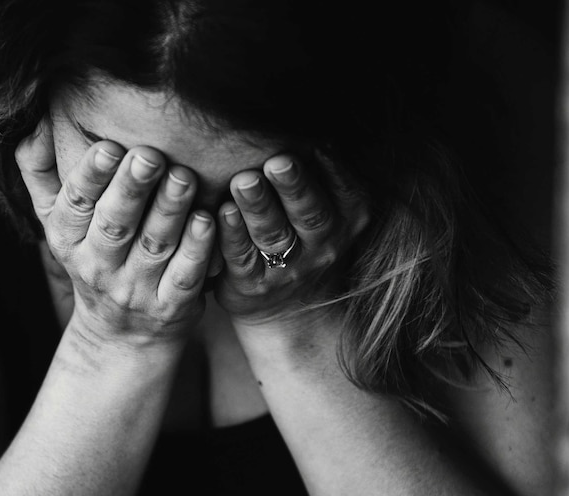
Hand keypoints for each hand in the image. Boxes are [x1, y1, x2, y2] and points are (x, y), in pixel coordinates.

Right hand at [16, 118, 214, 346]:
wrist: (122, 335)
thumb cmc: (94, 258)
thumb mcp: (58, 222)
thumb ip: (42, 173)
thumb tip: (35, 121)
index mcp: (67, 239)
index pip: (76, 204)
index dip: (91, 176)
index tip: (109, 146)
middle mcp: (98, 266)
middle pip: (116, 224)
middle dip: (132, 188)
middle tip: (151, 155)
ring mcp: (135, 290)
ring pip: (154, 246)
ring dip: (170, 210)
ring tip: (184, 177)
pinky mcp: (170, 307)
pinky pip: (185, 276)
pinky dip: (197, 249)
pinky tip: (208, 220)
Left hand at [214, 151, 368, 325]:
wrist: (292, 308)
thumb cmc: (306, 237)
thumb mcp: (330, 208)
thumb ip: (321, 171)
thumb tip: (302, 113)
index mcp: (348, 218)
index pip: (343, 191)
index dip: (329, 169)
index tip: (315, 143)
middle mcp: (324, 245)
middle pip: (310, 213)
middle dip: (294, 187)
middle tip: (278, 161)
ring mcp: (290, 268)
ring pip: (273, 235)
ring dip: (258, 207)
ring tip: (243, 181)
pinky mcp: (254, 284)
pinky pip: (242, 257)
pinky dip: (231, 235)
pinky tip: (221, 213)